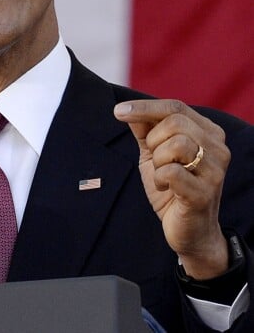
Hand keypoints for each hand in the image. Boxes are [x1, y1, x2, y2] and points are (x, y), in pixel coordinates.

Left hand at [114, 99, 230, 278]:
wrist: (190, 231)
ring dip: (157, 160)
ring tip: (162, 174)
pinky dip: (159, 178)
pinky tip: (164, 187)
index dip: (144, 107)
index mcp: (208, 132)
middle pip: (174, 122)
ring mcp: (214, 171)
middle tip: (154, 159)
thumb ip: (144, 129)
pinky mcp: (205, 193)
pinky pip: (172, 171)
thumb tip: (126, 108)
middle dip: (153, 140)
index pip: (175, 106)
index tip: (118, 111)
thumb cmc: (172, 186)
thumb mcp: (154, 153)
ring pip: (176, 144)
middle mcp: (218, 148)